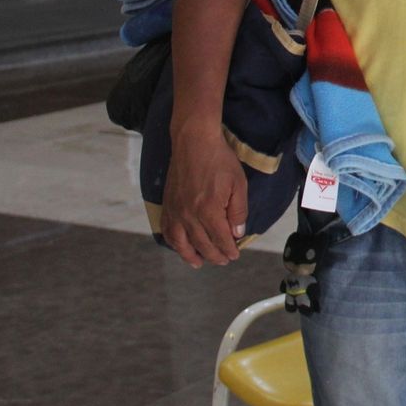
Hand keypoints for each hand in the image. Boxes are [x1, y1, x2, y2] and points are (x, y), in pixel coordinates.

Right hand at [161, 127, 247, 267]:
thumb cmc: (220, 160)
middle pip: (202, 244)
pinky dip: (173, 242)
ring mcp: (176, 210)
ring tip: (199, 263)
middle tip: (223, 260)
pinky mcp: (168, 204)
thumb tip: (238, 233)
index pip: (220, 239)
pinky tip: (180, 246)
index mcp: (209, 211)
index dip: (229, 250)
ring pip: (181, 242)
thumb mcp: (239, 184)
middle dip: (214, 255)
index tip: (234, 255)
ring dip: (190, 256)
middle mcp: (189, 215)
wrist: (194, 142)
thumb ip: (238, 212)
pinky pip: (167, 230)